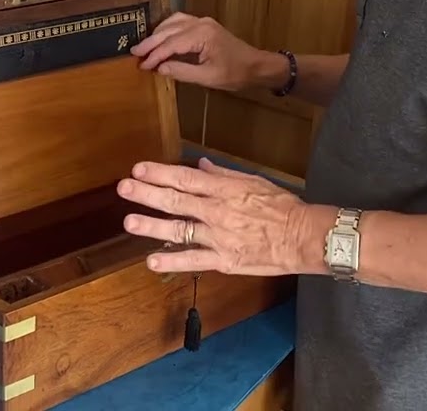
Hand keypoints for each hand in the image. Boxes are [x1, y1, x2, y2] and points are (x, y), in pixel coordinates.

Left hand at [116, 158, 319, 275]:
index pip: (185, 179)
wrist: (303, 236)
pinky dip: (172, 261)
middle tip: (124, 187)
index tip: (138, 169)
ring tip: (129, 222)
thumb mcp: (253, 181)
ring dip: (152, 226)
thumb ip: (223, 174)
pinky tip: (152, 261)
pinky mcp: (224, 260)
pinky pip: (194, 261)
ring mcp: (218, 237)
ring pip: (179, 230)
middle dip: (147, 193)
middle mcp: (216, 212)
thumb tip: (200, 165)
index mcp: (223, 190)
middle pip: (176, 201)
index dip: (160, 173)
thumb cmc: (282, 207)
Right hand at [129, 13, 274, 91]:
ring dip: (157, 34)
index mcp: (202, 35)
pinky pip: (180, 22)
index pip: (171, 44)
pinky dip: (167, 29)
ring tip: (144, 47)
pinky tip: (160, 37)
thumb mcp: (208, 78)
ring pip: (173, 22)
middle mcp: (201, 23)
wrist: (256, 65)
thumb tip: (159, 68)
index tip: (142, 65)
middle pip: (169, 30)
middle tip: (134, 54)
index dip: (154, 55)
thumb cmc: (235, 74)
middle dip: (150, 43)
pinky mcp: (204, 25)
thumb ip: (182, 72)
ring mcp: (203, 22)